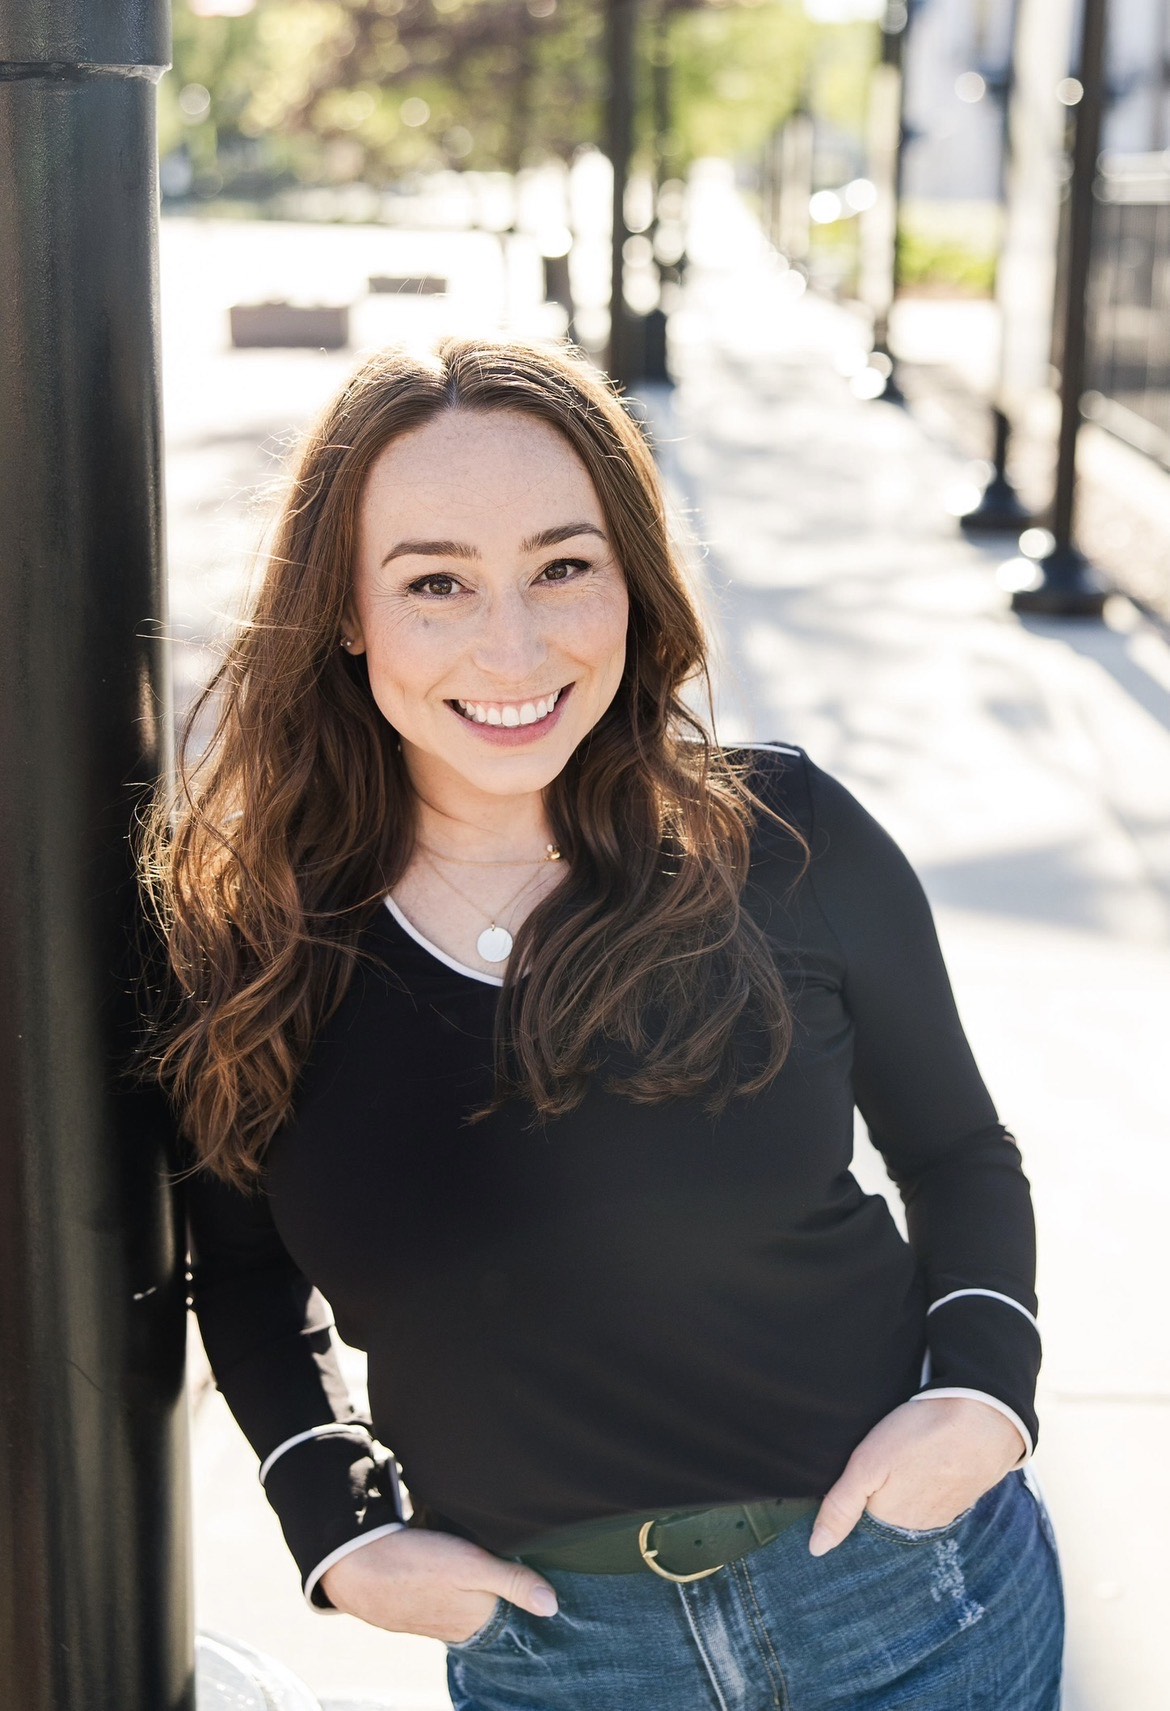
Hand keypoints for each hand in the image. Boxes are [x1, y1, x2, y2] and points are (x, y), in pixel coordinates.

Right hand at [319, 1526, 557, 1643]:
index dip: (529, 1600)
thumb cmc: (415, 1564)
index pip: (516, 1617)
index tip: (548, 1586)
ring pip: (469, 1607)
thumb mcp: (470, 1565)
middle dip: (506, 1598)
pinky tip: (453, 1578)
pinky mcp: (416, 1606)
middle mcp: (458, 1627)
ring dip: (479, 1594)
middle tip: (520, 1573)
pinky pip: (445, 1602)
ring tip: (488, 1574)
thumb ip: (512, 1582)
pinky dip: (455, 1592)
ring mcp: (434, 1619)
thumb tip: (553, 1606)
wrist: (355, 1566)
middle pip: (493, 1613)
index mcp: (476, 1620)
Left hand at [808, 1396, 1025, 1555]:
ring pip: (910, 1516)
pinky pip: (932, 1503)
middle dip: (873, 1513)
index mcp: (893, 1525)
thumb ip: (841, 1507)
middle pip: (886, 1526)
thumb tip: (817, 1549)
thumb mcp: (868, 1464)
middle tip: (870, 1482)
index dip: (847, 1518)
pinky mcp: (960, 1498)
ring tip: (893, 1479)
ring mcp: (943, 1515)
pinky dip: (922, 1492)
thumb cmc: (919, 1437)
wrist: (983, 1420)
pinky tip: (918, 1474)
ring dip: (899, 1503)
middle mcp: (919, 1530)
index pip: (861, 1535)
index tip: (841, 1502)